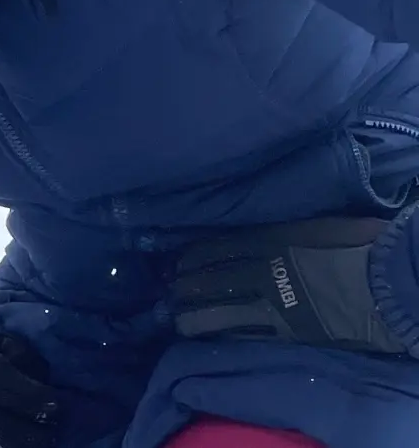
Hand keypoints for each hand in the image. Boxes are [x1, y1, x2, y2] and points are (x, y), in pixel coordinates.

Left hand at [168, 214, 415, 355]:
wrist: (392, 282)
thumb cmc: (363, 245)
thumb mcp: (315, 224)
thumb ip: (283, 230)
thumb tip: (263, 232)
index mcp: (269, 239)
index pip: (216, 250)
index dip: (192, 259)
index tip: (176, 265)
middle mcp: (262, 271)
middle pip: (210, 281)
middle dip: (185, 288)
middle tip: (169, 293)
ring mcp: (273, 305)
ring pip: (219, 312)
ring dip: (194, 316)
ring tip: (178, 320)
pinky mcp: (289, 334)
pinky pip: (246, 336)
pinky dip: (224, 336)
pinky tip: (210, 338)